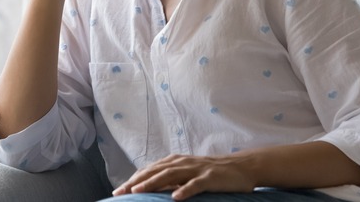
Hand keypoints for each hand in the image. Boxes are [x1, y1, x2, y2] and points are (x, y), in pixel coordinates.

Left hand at [112, 154, 256, 200]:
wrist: (241, 167)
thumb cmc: (212, 173)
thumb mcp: (188, 174)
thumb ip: (171, 179)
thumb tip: (151, 189)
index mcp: (176, 161)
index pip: (150, 170)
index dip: (133, 179)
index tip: (118, 191)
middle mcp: (183, 162)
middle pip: (155, 171)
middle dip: (136, 181)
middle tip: (120, 192)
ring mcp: (196, 169)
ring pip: (170, 175)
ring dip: (153, 183)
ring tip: (138, 192)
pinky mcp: (210, 178)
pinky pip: (195, 184)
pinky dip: (185, 190)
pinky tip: (175, 198)